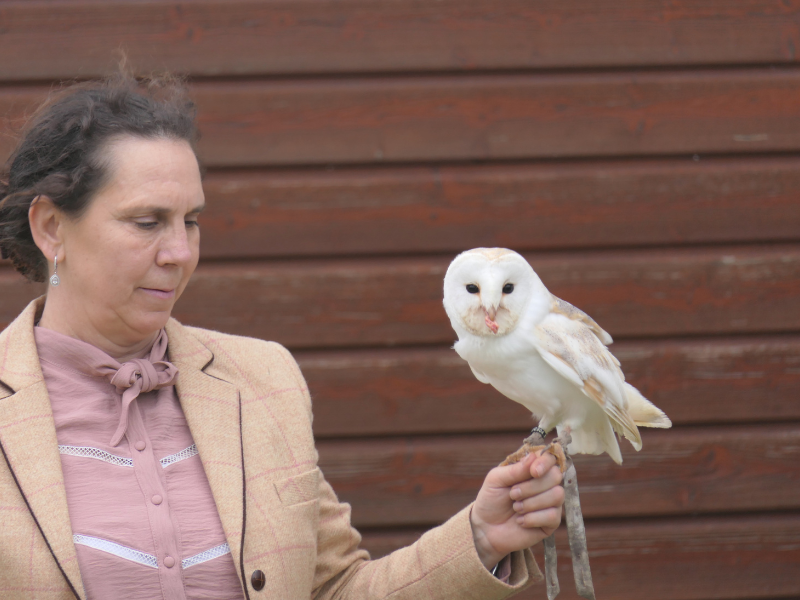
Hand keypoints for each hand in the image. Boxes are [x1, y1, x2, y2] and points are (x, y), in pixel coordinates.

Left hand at [469, 451, 563, 569]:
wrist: (486, 528)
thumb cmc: (491, 499)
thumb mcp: (496, 479)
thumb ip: (515, 469)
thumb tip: (534, 456)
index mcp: (532, 469)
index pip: (550, 457)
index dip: (545, 462)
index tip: (533, 472)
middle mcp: (545, 484)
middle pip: (555, 476)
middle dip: (531, 486)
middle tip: (513, 494)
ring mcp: (551, 503)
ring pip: (557, 495)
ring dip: (532, 503)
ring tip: (516, 508)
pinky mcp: (551, 522)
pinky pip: (553, 515)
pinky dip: (533, 518)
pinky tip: (521, 521)